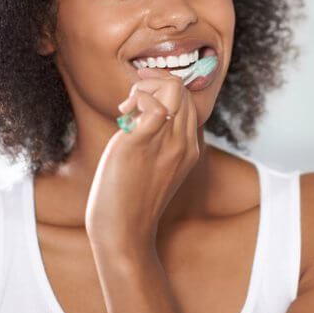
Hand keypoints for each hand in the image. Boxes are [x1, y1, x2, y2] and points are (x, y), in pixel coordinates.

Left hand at [84, 68, 199, 256]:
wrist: (124, 231)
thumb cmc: (132, 200)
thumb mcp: (155, 167)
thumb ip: (158, 141)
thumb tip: (142, 114)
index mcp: (190, 147)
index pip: (188, 100)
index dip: (165, 88)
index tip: (143, 93)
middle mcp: (184, 142)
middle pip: (183, 89)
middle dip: (155, 81)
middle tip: (132, 99)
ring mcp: (166, 142)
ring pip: (173, 88)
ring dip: (146, 87)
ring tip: (128, 107)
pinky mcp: (142, 143)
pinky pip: (152, 104)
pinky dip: (138, 98)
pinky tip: (124, 114)